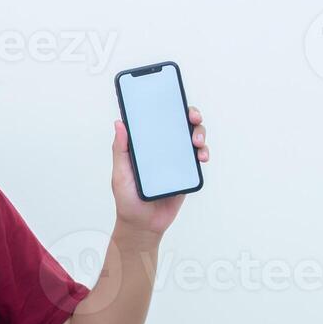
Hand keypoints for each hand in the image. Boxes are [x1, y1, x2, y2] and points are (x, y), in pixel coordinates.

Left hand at [111, 105, 209, 235]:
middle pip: (180, 125)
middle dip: (190, 116)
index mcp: (146, 145)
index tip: (172, 97)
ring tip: (196, 142)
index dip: (166, 106)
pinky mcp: (186, 173)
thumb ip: (120, 150)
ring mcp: (176, 160)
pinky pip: (197, 159)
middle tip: (192, 118)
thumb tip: (120, 123)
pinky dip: (203, 153)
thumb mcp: (120, 173)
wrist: (142, 225)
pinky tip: (201, 156)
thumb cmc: (127, 199)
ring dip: (199, 134)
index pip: (157, 120)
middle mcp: (162, 149)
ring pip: (192, 139)